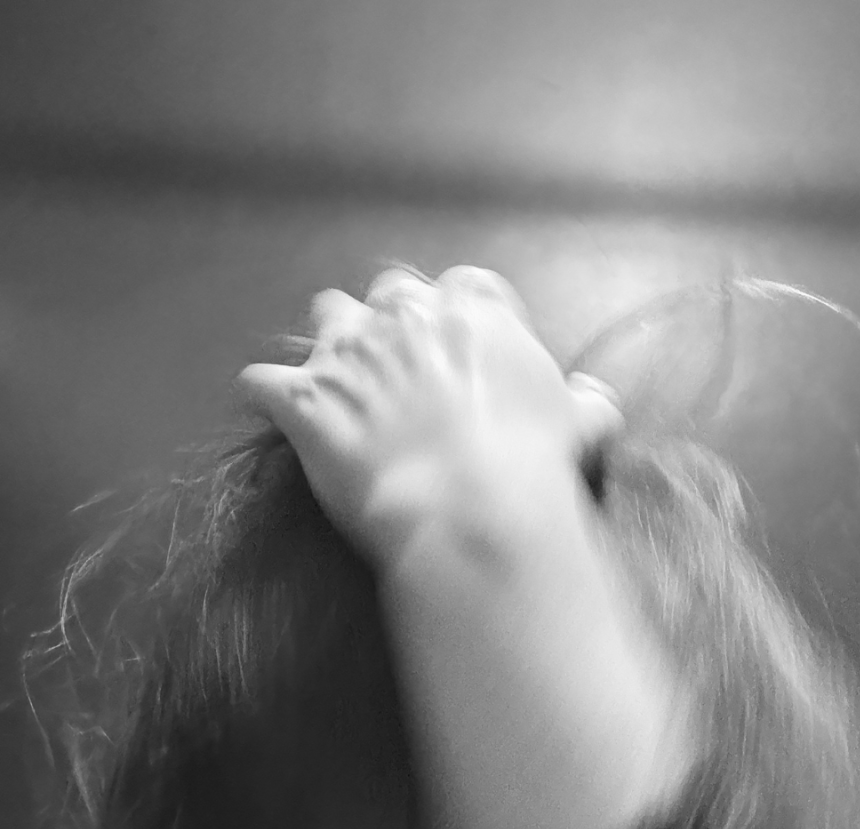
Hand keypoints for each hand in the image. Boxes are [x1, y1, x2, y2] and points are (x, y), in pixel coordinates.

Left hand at [237, 265, 621, 567]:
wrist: (469, 508)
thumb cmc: (532, 464)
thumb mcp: (581, 425)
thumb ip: (585, 400)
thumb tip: (594, 397)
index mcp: (475, 312)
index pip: (466, 289)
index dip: (462, 320)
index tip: (465, 354)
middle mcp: (406, 314)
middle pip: (391, 292)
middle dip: (394, 322)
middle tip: (403, 369)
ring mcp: (348, 352)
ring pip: (327, 315)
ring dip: (333, 342)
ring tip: (339, 379)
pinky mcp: (303, 399)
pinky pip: (264, 381)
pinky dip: (269, 395)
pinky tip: (275, 413)